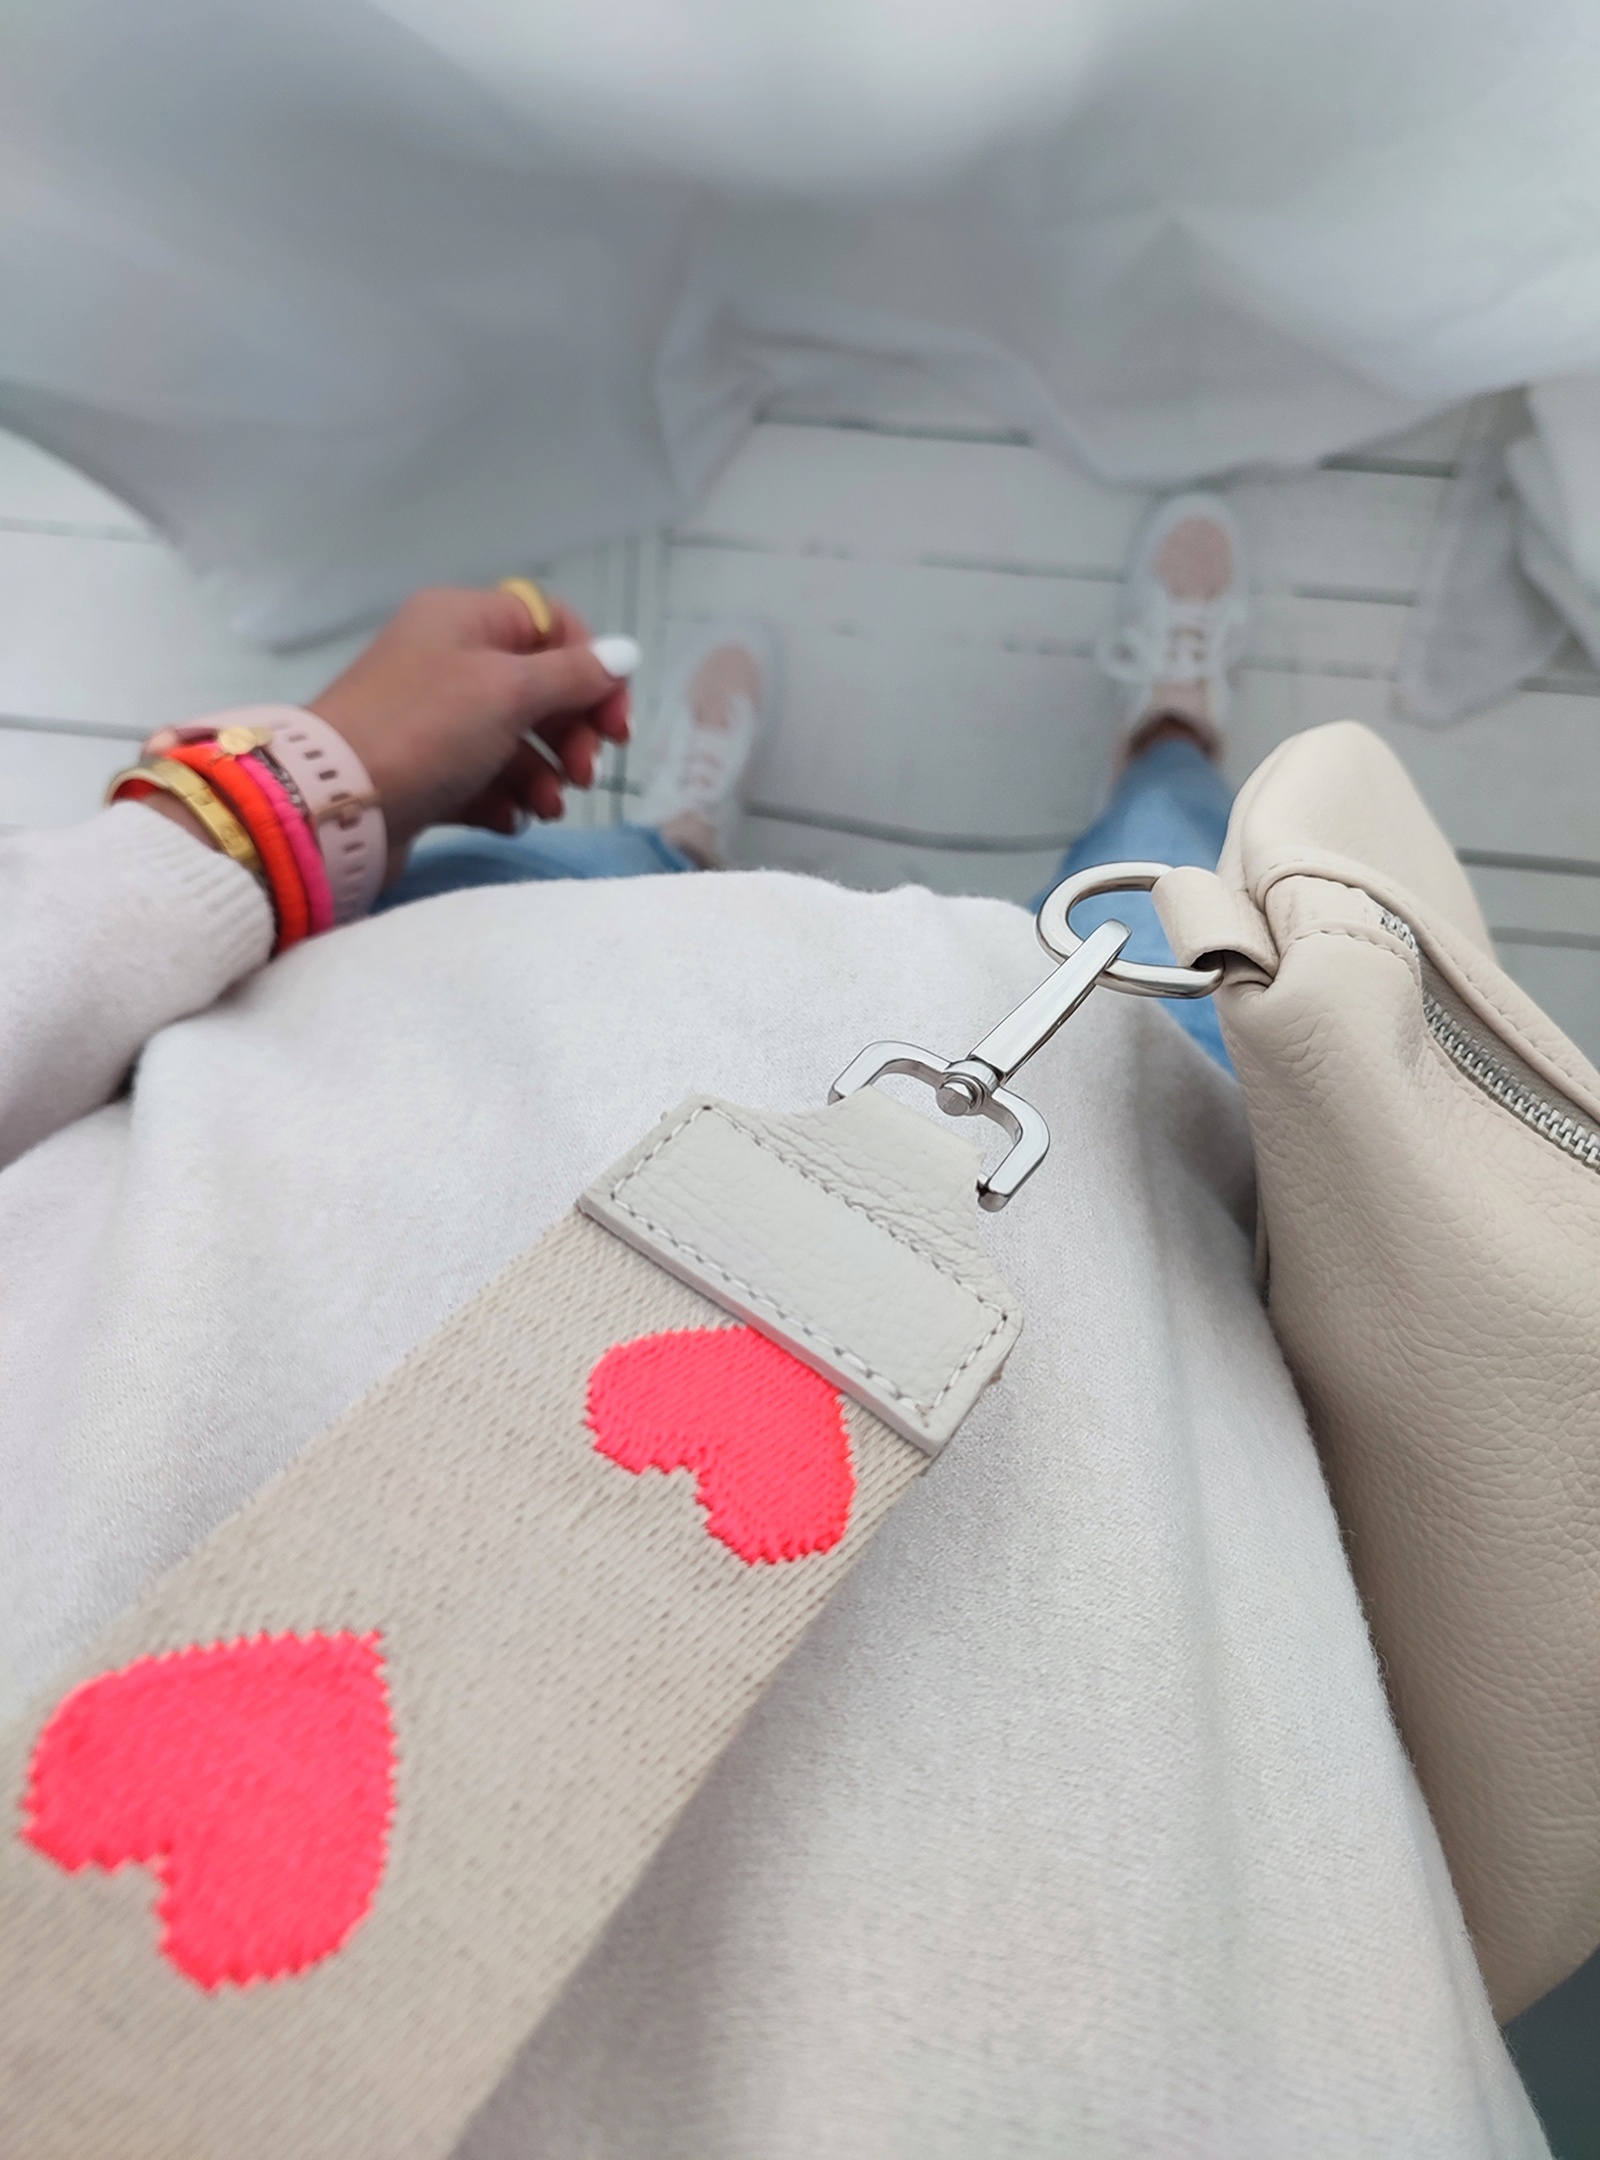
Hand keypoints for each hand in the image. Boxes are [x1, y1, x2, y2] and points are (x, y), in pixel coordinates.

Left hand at [307, 586, 632, 872]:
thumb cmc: (427, 728)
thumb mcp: (510, 690)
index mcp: (465, 619)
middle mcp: (448, 659)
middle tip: (583, 775)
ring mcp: (433, 719)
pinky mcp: (423, 772)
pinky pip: (481, 779)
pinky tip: (508, 818)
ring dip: (543, 776)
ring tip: (544, 809)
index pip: (550, 625)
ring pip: (513, 741)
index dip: (591, 671)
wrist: (335, 802)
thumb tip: (626, 653)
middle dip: (570, 734)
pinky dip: (504, 798)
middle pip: (537, 688)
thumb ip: (575, 675)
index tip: (613, 725)